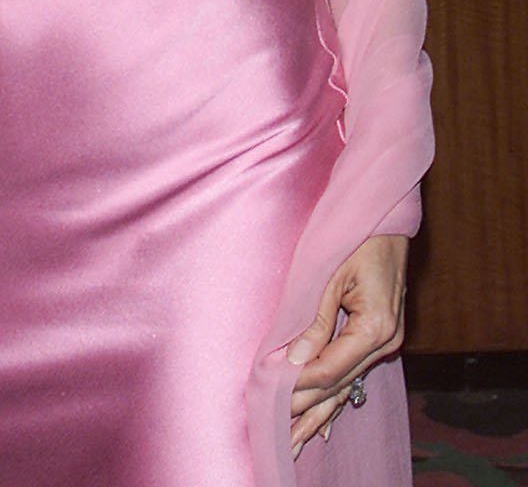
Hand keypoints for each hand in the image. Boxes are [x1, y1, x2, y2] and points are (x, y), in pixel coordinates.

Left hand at [287, 235, 406, 456]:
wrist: (386, 218)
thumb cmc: (355, 237)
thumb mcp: (330, 275)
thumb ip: (314, 320)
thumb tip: (296, 360)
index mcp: (376, 326)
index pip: (331, 368)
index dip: (300, 384)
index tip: (272, 396)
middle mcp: (387, 341)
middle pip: (340, 384)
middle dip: (308, 408)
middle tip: (278, 433)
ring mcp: (388, 342)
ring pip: (348, 385)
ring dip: (321, 413)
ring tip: (297, 442)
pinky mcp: (382, 337)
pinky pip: (355, 374)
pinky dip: (337, 397)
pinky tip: (326, 425)